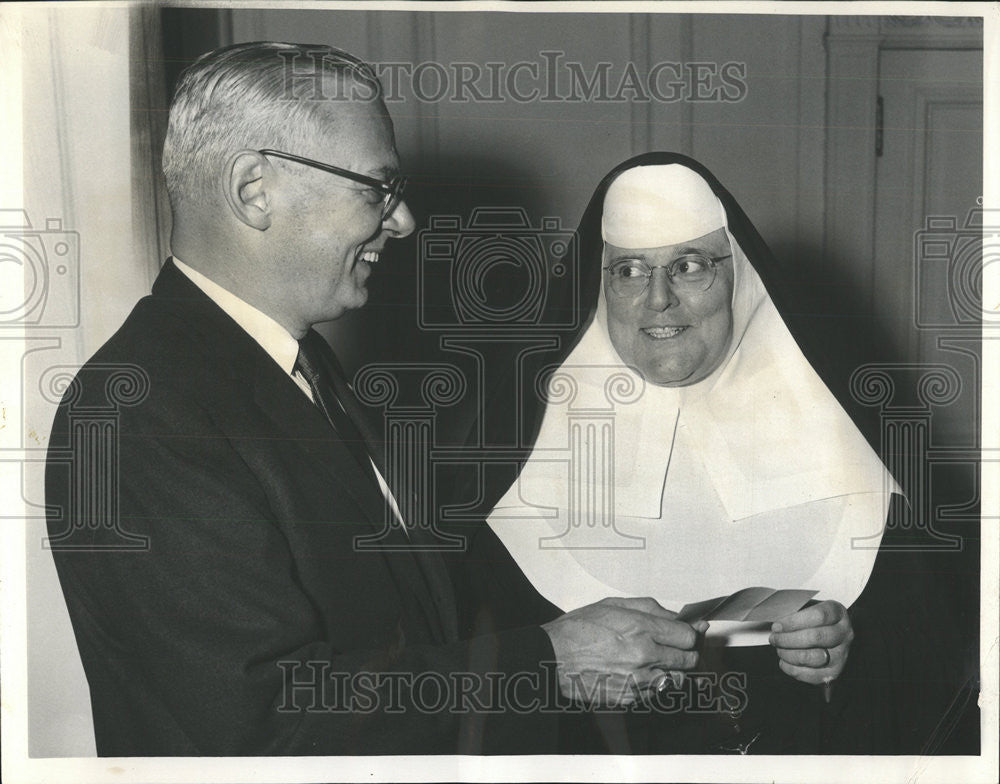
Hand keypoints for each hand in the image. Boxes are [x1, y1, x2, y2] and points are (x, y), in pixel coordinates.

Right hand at [541, 596, 706, 706]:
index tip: (690, 632)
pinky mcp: (630, 698)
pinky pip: (656, 693)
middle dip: (687, 652)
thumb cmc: (578, 630)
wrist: (553, 658)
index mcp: (641, 630)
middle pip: (689, 660)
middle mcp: (644, 657)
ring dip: (673, 670)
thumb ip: (650, 608)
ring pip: (677, 680)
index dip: (691, 633)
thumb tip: (676, 617)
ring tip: (658, 660)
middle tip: (677, 646)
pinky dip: (654, 683)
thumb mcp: (613, 605)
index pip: (688, 637)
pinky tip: (640, 672)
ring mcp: (638, 681)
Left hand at [769, 600, 853, 684]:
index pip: (819, 615)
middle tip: (774, 638)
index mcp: (838, 613)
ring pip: (812, 657)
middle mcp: (844, 634)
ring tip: (779, 648)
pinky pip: (810, 675)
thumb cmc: (811, 620)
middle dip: (788, 639)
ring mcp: (841, 655)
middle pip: (815, 637)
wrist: (826, 636)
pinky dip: (791, 668)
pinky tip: (784, 660)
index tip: (777, 625)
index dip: (794, 621)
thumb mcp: (805, 607)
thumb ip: (793, 611)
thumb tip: (776, 621)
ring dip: (788, 654)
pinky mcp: (833, 673)